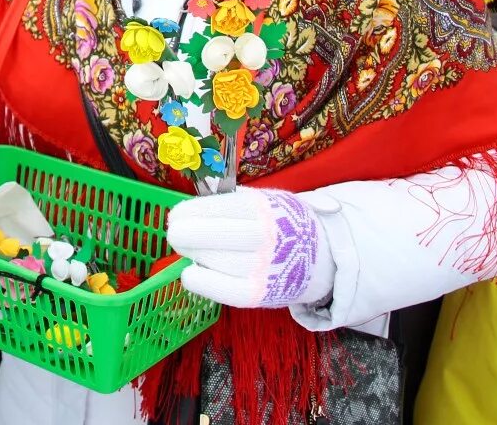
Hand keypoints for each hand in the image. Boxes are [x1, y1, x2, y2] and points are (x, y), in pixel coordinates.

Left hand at [166, 187, 333, 308]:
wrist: (320, 255)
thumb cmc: (280, 224)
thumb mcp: (264, 202)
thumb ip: (231, 203)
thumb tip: (190, 209)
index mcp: (264, 209)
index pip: (219, 208)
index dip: (191, 213)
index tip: (176, 216)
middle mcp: (266, 238)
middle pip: (215, 236)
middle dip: (186, 235)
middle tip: (176, 234)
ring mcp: (265, 268)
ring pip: (216, 262)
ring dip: (194, 255)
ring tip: (189, 251)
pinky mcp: (261, 295)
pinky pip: (226, 291)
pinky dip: (203, 282)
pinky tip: (191, 273)